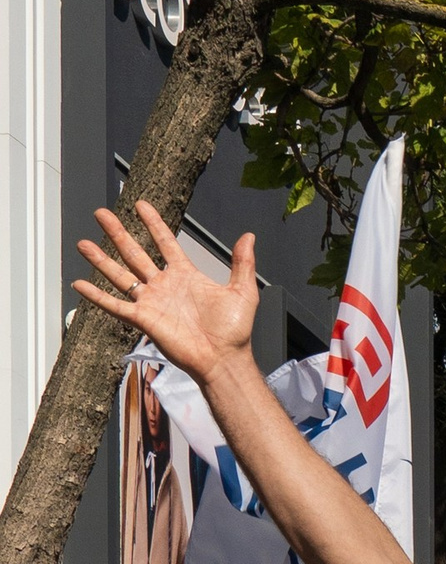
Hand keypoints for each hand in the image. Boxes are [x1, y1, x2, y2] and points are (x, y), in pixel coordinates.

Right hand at [76, 203, 258, 377]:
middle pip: (135, 253)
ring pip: (120, 275)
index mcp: (186, 276)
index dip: (153, 224)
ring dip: (101, 259)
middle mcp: (164, 286)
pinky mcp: (144, 319)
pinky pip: (116, 305)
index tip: (141, 205)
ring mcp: (152, 302)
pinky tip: (80, 284)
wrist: (224, 358)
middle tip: (101, 214)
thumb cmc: (235, 331)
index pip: (165, 243)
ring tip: (83, 243)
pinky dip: (97, 296)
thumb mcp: (243, 291)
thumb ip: (242, 263)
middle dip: (118, 233)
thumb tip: (249, 236)